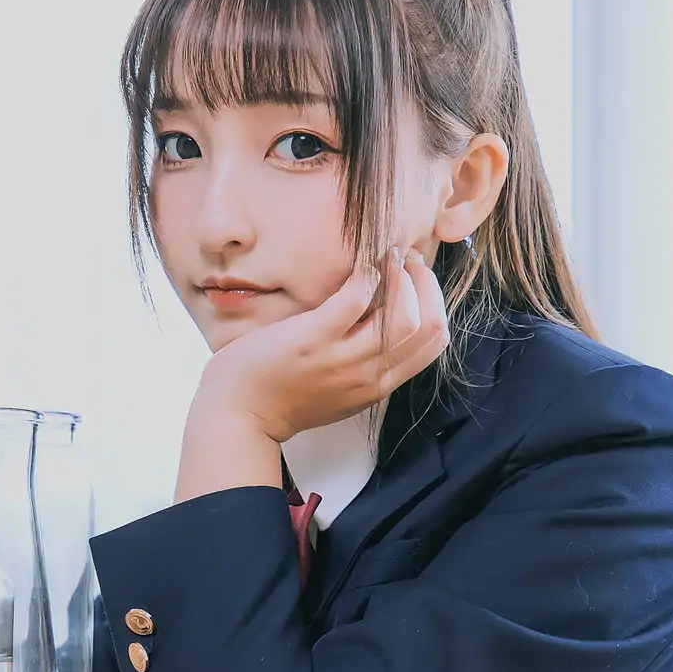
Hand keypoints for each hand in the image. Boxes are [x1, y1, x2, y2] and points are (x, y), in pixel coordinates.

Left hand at [175, 249, 447, 500]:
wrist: (238, 415)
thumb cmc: (281, 395)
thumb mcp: (337, 387)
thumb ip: (363, 360)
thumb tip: (380, 313)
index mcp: (379, 385)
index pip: (434, 342)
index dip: (434, 302)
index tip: (417, 279)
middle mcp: (369, 375)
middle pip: (429, 326)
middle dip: (427, 283)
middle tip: (409, 259)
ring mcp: (343, 359)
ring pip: (404, 314)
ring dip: (403, 275)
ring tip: (391, 256)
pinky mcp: (313, 340)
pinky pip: (357, 299)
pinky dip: (368, 273)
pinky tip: (363, 262)